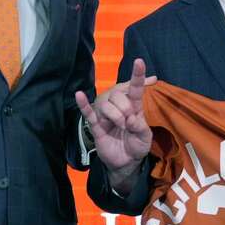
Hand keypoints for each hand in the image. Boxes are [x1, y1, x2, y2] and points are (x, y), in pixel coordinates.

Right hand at [75, 58, 155, 192]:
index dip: (138, 76)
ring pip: (105, 105)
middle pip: (118, 96)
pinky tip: (79, 95)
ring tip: (120, 126)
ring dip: (114, 115)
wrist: (125, 163)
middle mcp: (119, 109)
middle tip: (129, 124)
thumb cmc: (137, 146)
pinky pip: (88, 114)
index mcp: (134, 108)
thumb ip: (141, 128)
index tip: (139, 61)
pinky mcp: (96, 127)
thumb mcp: (145, 138)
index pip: (135, 89)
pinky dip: (84, 104)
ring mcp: (106, 117)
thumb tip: (130, 119)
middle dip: (125, 109)